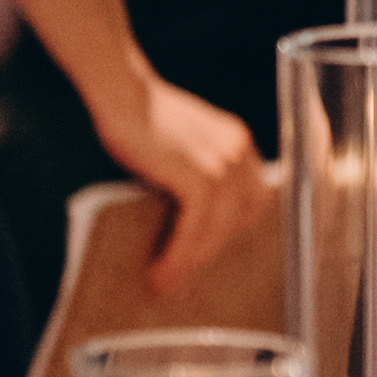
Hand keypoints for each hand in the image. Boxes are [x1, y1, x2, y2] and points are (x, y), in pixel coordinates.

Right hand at [90, 64, 266, 292]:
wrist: (122, 92)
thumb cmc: (139, 119)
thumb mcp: (182, 146)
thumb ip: (196, 172)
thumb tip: (191, 222)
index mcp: (239, 144)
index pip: (254, 200)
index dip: (234, 229)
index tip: (210, 253)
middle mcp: (240, 153)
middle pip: (239, 220)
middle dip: (210, 253)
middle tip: (182, 280)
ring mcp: (223, 164)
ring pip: (216, 231)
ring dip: (191, 263)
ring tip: (165, 285)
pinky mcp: (199, 175)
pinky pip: (195, 228)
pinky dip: (178, 254)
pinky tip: (160, 271)